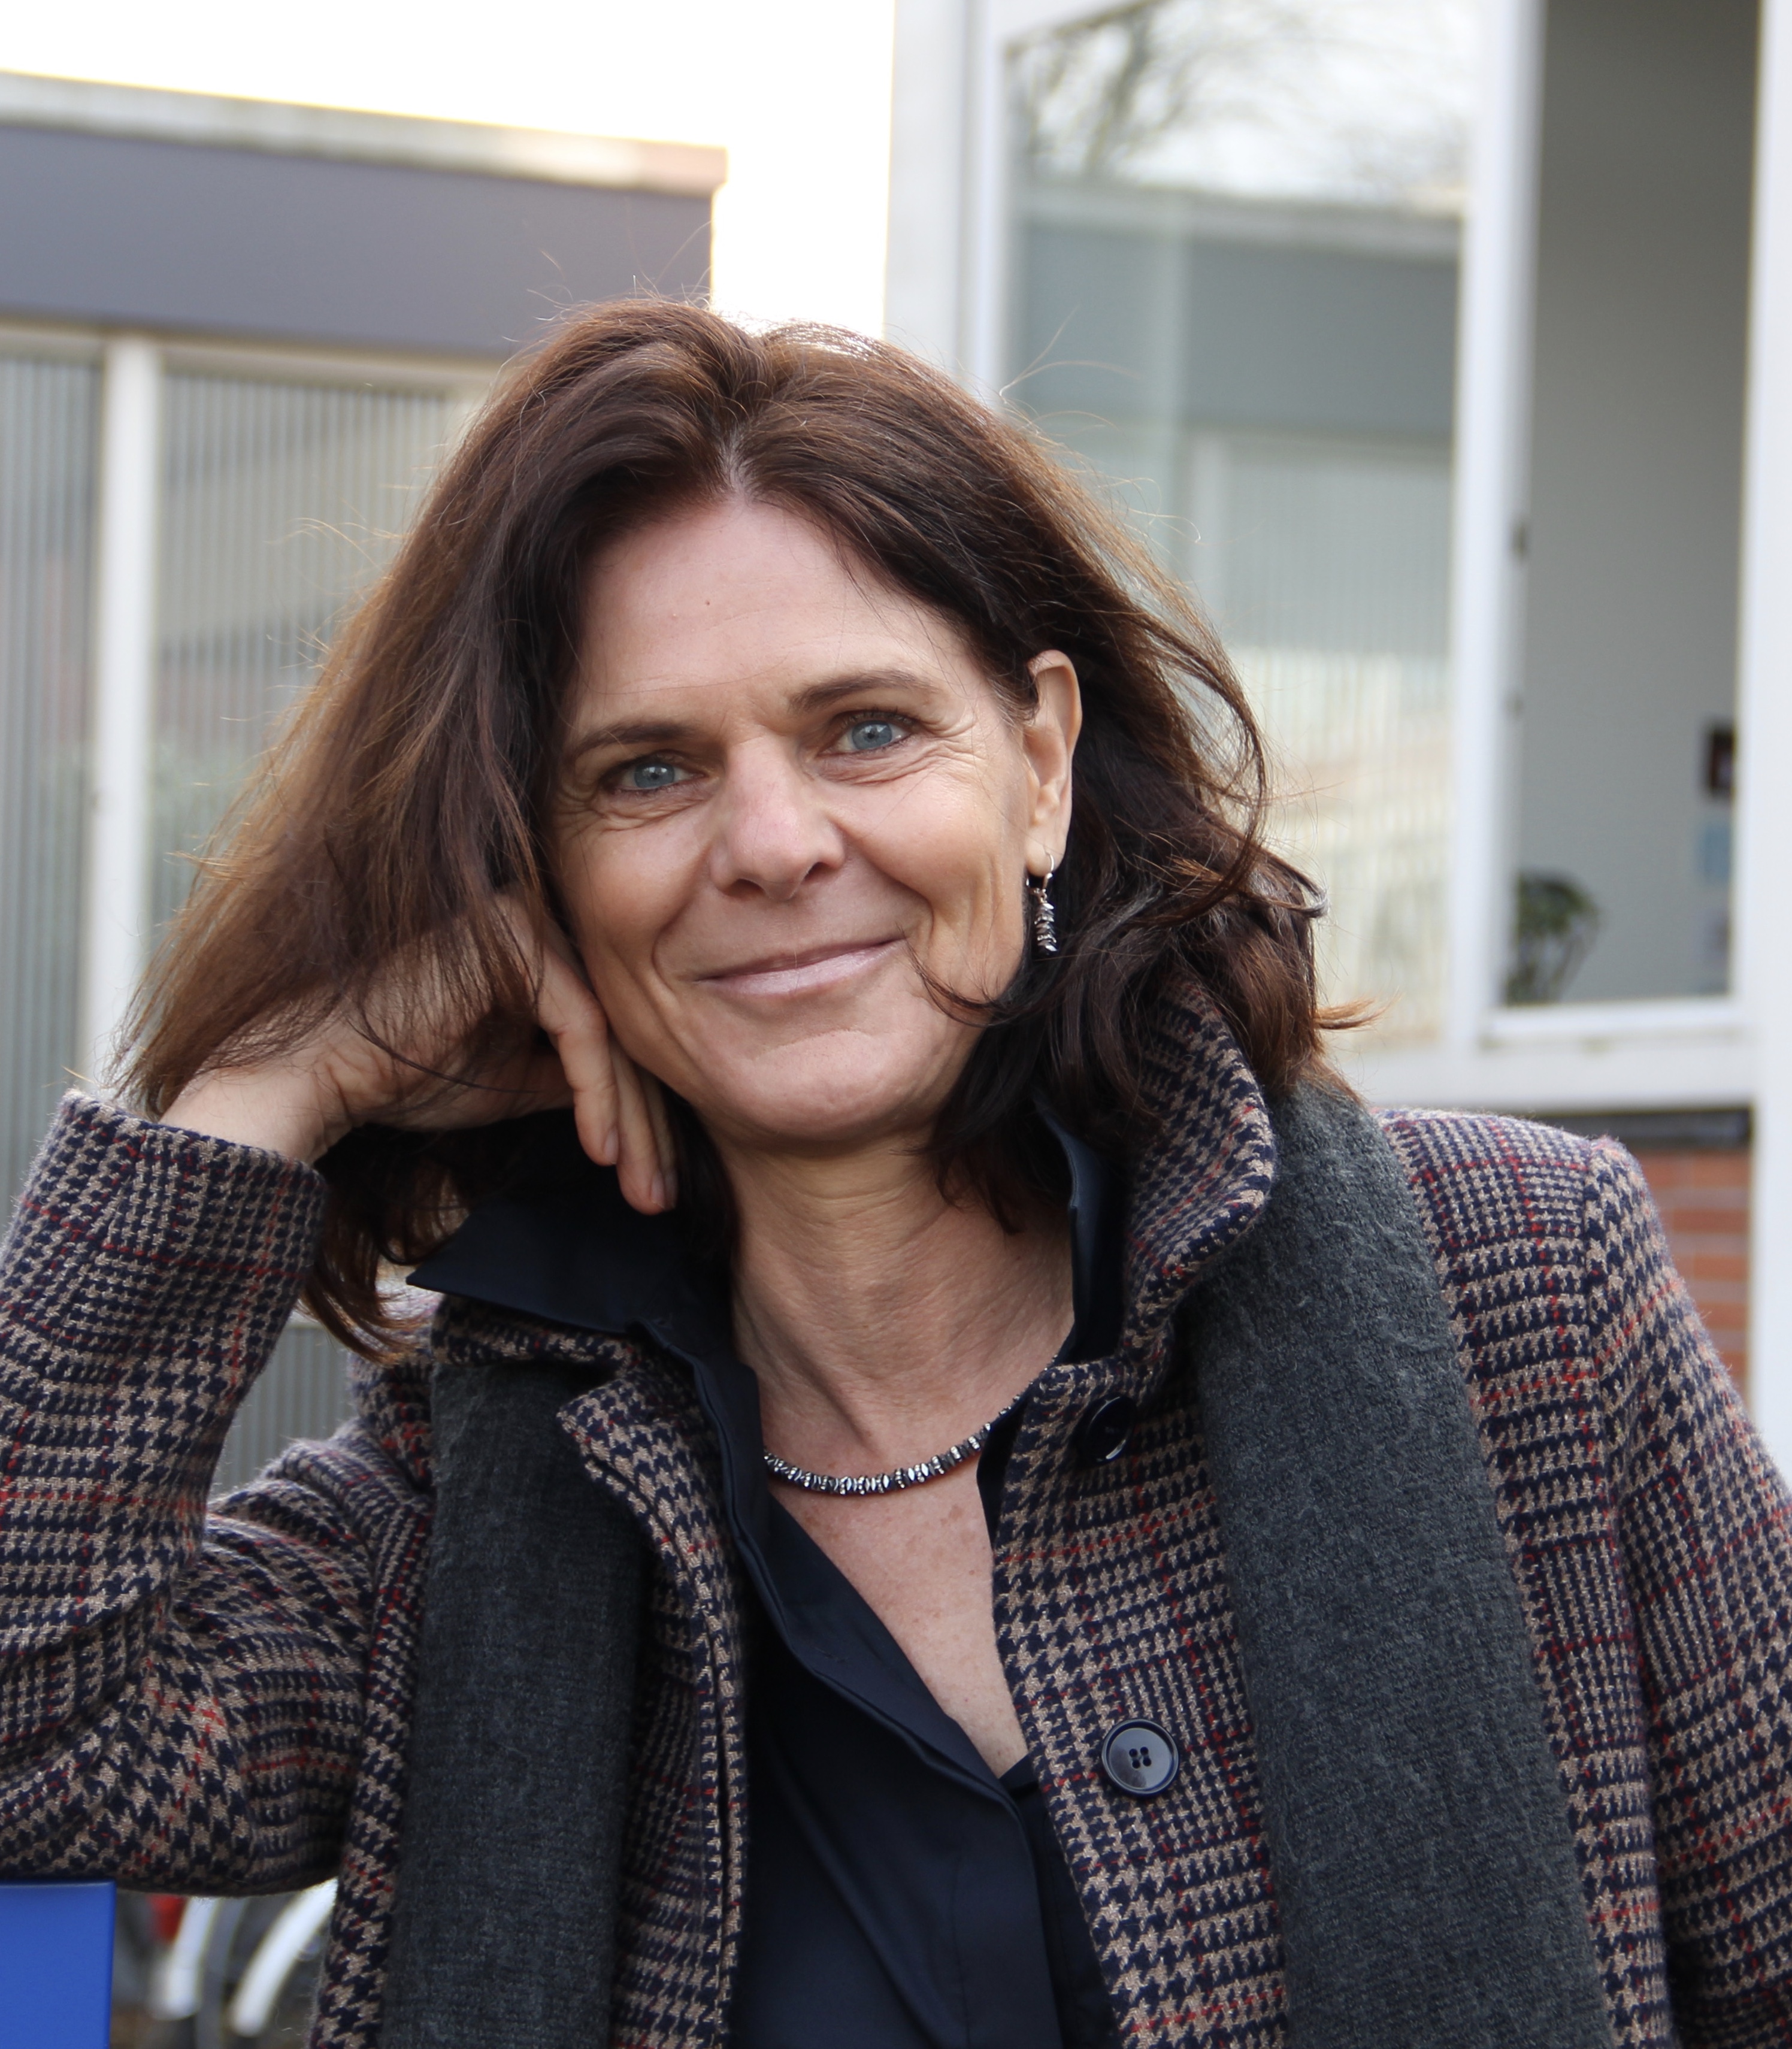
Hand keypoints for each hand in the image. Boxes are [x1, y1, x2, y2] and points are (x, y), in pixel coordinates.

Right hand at [162, 905, 675, 1212]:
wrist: (320, 1072)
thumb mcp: (514, 1081)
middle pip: (624, 1032)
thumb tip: (640, 1104)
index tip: (654, 1184)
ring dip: (632, 1121)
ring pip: (613, 1034)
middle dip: (649, 1124)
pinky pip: (583, 1027)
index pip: (616, 1036)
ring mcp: (531, 920)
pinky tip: (602, 1150)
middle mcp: (543, 921)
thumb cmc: (406, 1076)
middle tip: (660, 1195)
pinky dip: (600, 1094)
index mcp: (544, 949)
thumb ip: (575, 1077)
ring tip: (642, 1186)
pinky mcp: (517, 939)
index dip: (642, 1114)